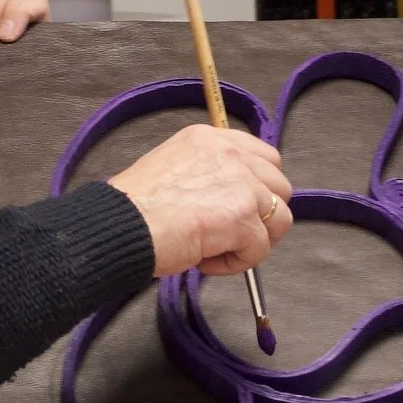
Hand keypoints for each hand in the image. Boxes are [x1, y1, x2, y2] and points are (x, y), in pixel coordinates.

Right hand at [108, 124, 293, 276]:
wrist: (123, 226)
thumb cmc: (133, 208)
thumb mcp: (170, 169)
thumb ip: (205, 175)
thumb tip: (225, 201)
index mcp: (209, 139)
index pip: (263, 156)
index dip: (259, 187)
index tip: (241, 207)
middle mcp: (229, 154)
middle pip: (279, 185)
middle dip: (263, 215)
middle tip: (232, 234)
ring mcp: (241, 183)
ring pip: (279, 217)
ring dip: (253, 240)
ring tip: (216, 249)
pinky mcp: (244, 216)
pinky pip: (260, 249)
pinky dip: (236, 263)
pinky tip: (205, 261)